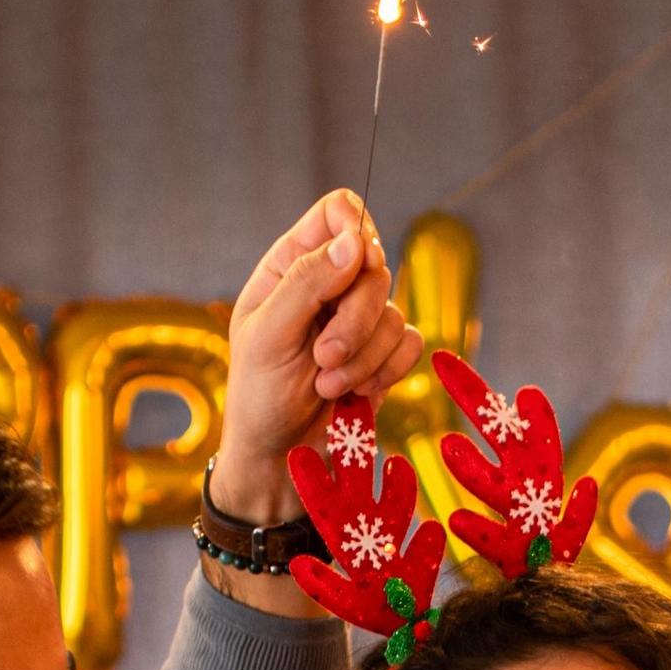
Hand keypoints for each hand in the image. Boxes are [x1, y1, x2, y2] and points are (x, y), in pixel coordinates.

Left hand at [213, 191, 429, 515]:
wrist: (280, 458)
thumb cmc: (259, 395)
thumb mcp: (269, 335)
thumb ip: (308, 283)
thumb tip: (355, 242)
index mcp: (291, 265)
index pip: (338, 212)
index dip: (354, 230)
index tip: (353, 267)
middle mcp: (329, 284)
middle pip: (375, 265)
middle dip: (355, 319)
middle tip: (324, 358)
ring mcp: (359, 319)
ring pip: (393, 310)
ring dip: (364, 357)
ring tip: (327, 386)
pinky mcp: (383, 354)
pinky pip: (410, 344)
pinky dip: (387, 372)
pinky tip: (356, 394)